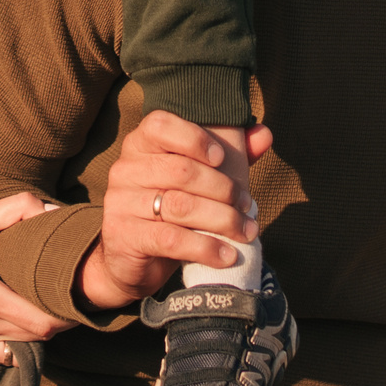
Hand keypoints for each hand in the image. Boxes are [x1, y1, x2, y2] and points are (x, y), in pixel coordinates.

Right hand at [0, 193, 66, 362]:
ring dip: (34, 336)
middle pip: (36, 339)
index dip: (65, 316)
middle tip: (62, 301)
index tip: (74, 300)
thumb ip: (22, 207)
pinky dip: (12, 343)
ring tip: (39, 311)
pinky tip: (14, 321)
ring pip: (18, 351)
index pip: (43, 325)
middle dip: (54, 323)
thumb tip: (55, 213)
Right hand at [79, 113, 274, 310]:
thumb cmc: (167, 210)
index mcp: (140, 145)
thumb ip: (228, 156)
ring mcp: (121, 203)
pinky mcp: (125, 236)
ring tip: (246, 231)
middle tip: (247, 205)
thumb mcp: (194, 182)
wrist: (128, 259)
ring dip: (223, 220)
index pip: (160, 125)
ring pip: (181, 206)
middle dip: (223, 189)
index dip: (194, 138)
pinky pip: (172, 239)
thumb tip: (264, 134)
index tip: (222, 158)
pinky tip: (227, 255)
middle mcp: (126, 169)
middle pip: (181, 170)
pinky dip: (206, 248)